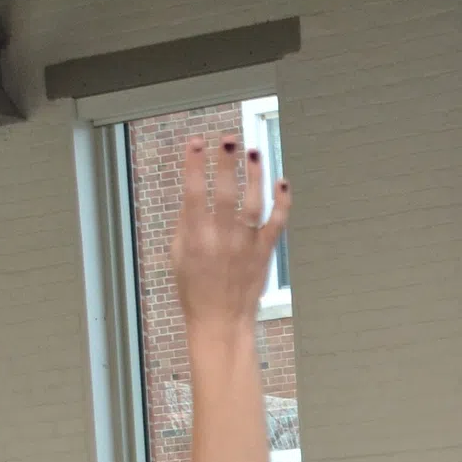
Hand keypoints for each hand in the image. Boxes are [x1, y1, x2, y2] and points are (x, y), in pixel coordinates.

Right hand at [166, 136, 289, 336]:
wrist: (221, 321)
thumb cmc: (195, 290)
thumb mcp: (178, 255)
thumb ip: (185, 224)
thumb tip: (192, 195)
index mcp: (195, 237)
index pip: (193, 192)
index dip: (194, 165)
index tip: (195, 142)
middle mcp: (221, 239)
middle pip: (225, 193)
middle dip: (226, 163)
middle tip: (229, 139)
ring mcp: (245, 245)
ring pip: (252, 204)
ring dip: (254, 176)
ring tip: (254, 152)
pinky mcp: (264, 254)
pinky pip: (276, 224)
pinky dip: (282, 203)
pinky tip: (283, 183)